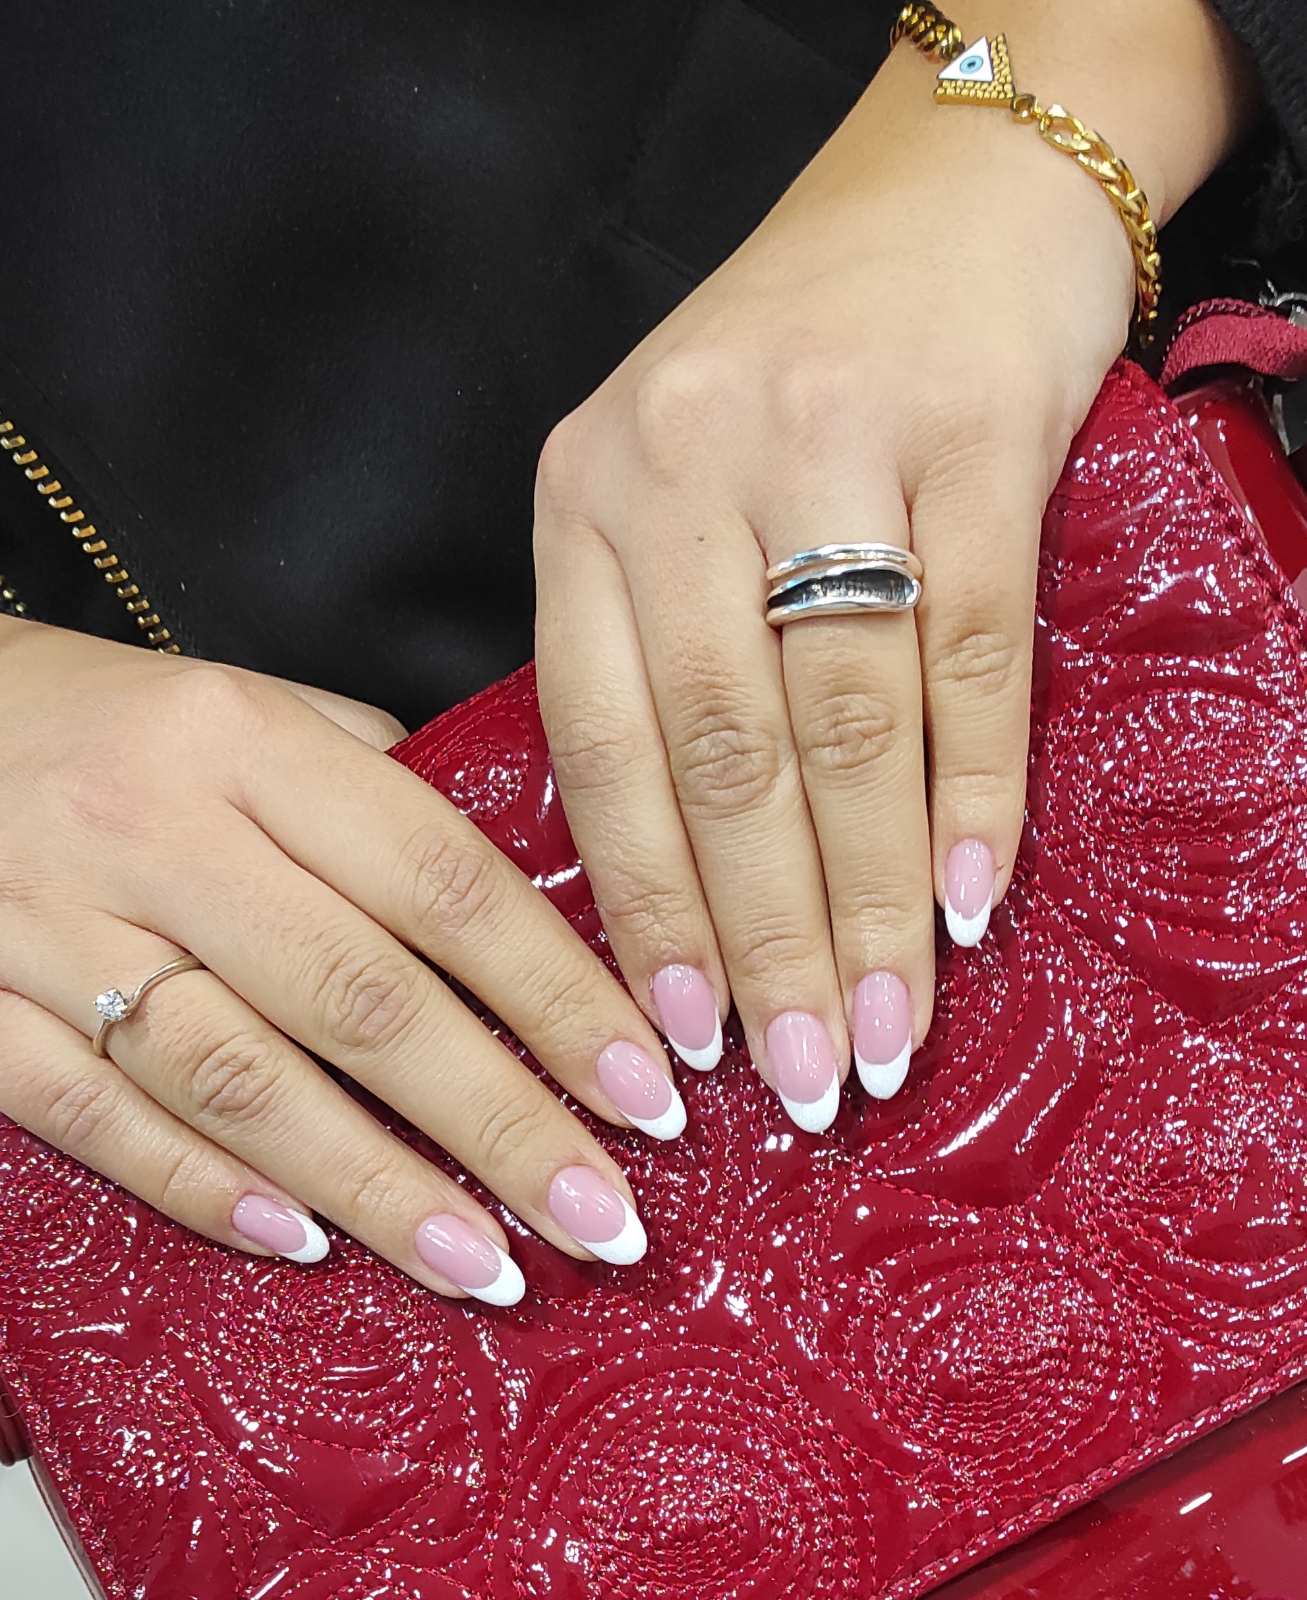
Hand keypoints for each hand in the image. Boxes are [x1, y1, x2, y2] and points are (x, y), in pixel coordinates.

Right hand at [0, 620, 682, 1302]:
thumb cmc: (115, 722)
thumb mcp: (250, 708)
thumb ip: (377, 792)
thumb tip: (515, 903)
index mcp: (246, 740)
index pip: (439, 879)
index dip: (553, 993)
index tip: (646, 1087)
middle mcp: (157, 832)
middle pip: (361, 999)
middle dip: (499, 1123)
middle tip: (603, 1218)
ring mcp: (55, 926)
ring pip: (237, 1079)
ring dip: (377, 1188)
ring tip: (489, 1267)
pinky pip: (94, 1114)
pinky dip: (205, 1186)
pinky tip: (308, 1246)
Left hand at [533, 0, 1246, 1126]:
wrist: (940, 197)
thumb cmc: (788, 375)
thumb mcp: (668, 490)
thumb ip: (654, 655)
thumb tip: (686, 892)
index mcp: (586, 499)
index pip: (598, 742)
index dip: (643, 910)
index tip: (677, 1045)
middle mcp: (687, 465)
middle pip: (722, 754)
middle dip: (763, 941)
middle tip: (802, 1080)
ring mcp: (834, 443)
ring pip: (844, 721)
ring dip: (870, 900)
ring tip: (887, 1032)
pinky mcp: (975, 434)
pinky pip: (974, 649)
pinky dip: (974, 791)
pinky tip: (973, 902)